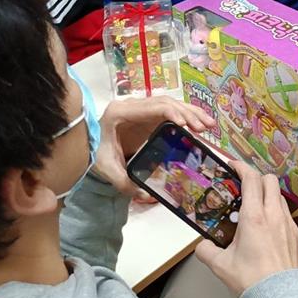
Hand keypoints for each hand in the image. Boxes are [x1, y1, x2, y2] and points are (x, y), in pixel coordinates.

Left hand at [93, 96, 214, 195]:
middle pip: (165, 102)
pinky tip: (200, 123)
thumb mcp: (108, 170)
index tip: (186, 125)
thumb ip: (123, 183)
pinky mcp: (148, 116)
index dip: (171, 113)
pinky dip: (186, 116)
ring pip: (170, 104)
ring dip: (191, 112)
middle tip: (204, 127)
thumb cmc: (97, 156)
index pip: (152, 107)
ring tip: (208, 125)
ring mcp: (141, 109)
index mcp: (121, 112)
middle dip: (187, 113)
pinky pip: (170, 111)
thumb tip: (144, 194)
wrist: (89, 149)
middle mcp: (132, 106)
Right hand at [194, 162, 297, 294]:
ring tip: (256, 210)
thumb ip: (206, 251)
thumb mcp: (220, 265)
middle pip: (270, 180)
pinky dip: (277, 215)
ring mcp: (289, 224)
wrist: (281, 297)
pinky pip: (288, 216)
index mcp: (254, 217)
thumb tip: (201, 246)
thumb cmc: (251, 278)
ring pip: (280, 197)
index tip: (233, 165)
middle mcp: (274, 215)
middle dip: (257, 178)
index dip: (241, 167)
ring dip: (268, 196)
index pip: (251, 179)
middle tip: (244, 187)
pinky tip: (269, 231)